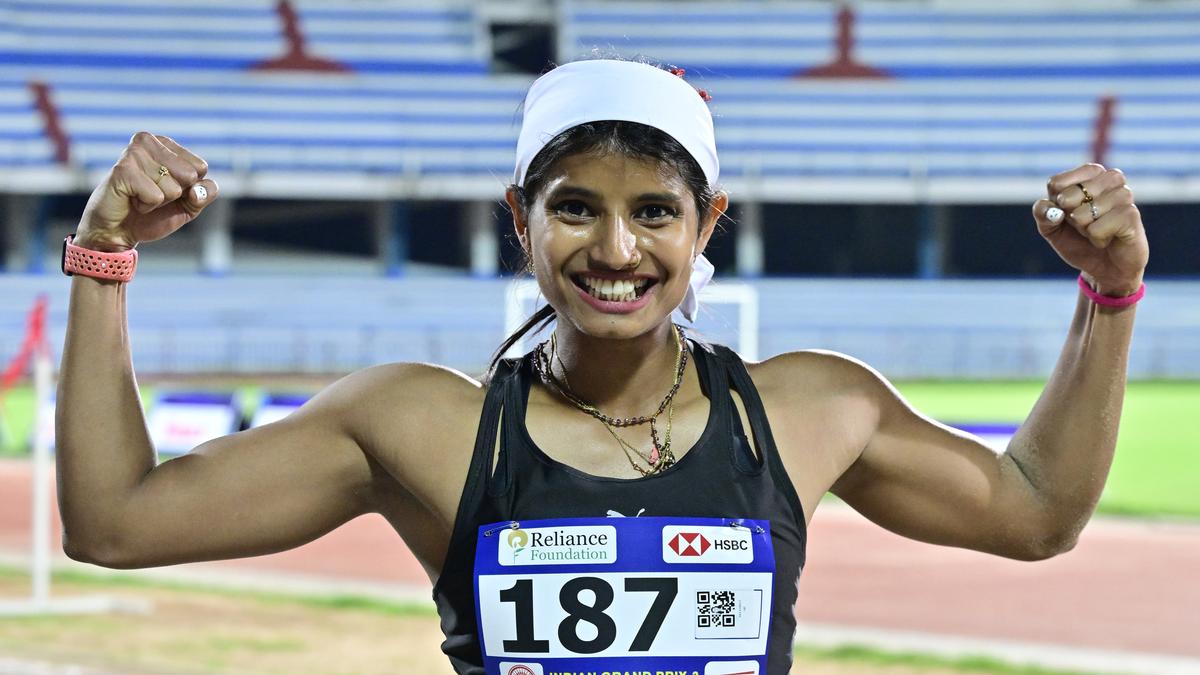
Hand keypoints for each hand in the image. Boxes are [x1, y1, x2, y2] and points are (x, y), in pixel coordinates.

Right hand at [75, 131, 218, 251]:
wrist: (117, 231)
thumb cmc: (152, 214)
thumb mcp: (188, 205)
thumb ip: (204, 194)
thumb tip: (197, 190)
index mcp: (165, 143)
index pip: (200, 167)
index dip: (188, 188)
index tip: (165, 189)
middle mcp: (147, 141)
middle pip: (190, 175)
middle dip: (175, 194)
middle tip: (151, 194)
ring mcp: (133, 153)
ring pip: (174, 188)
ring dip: (159, 201)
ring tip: (139, 197)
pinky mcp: (123, 170)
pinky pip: (156, 196)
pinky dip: (147, 206)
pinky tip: (131, 200)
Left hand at [1033, 163, 1148, 296]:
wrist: (1105, 268)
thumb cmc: (1078, 241)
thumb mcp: (1051, 227)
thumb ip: (1042, 213)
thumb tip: (1052, 211)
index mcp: (1090, 173)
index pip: (1056, 183)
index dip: (1055, 205)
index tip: (1067, 212)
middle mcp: (1110, 178)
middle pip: (1069, 195)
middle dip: (1070, 218)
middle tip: (1084, 225)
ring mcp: (1124, 194)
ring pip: (1084, 212)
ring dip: (1084, 228)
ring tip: (1097, 231)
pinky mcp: (1132, 214)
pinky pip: (1097, 228)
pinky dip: (1096, 239)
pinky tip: (1107, 239)